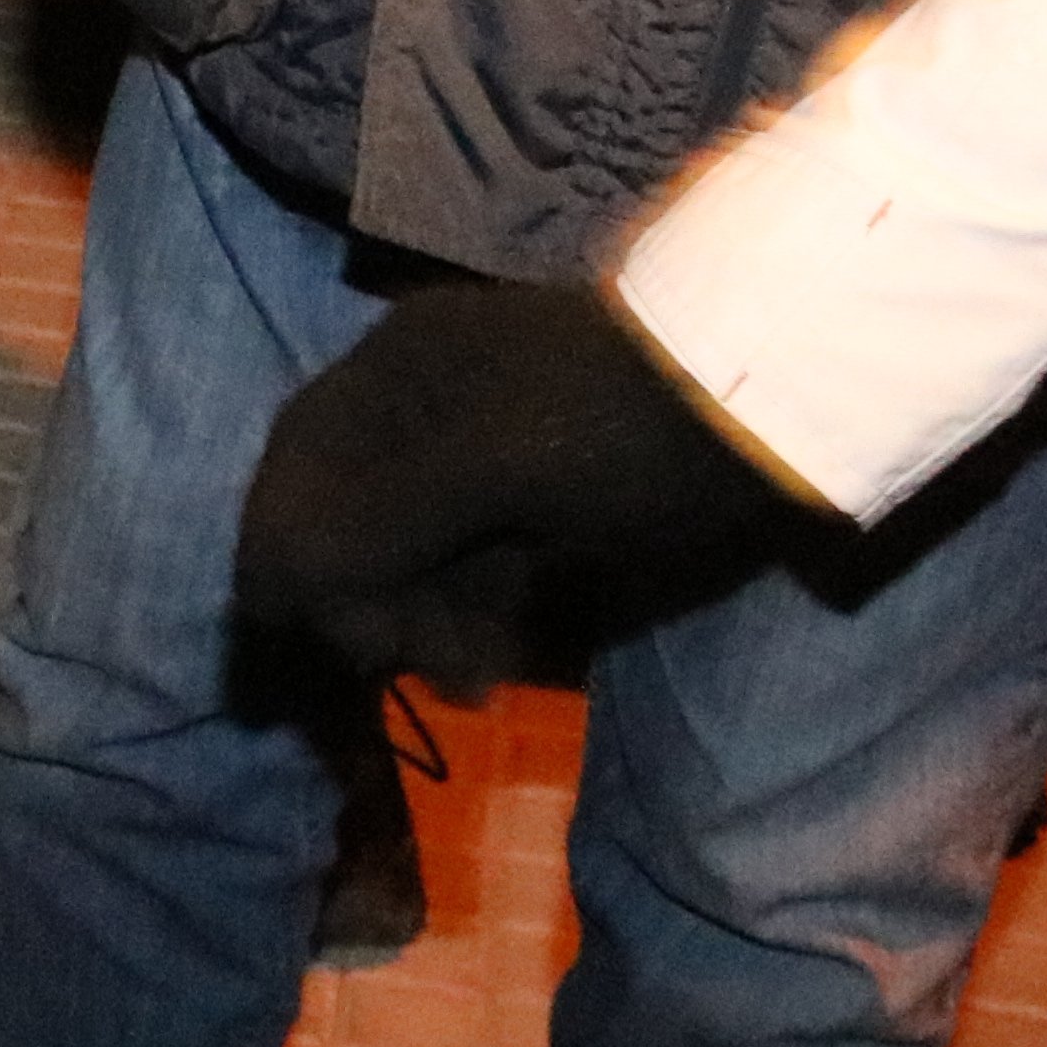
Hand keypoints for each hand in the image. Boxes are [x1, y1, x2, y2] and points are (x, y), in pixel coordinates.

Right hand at [235, 279, 803, 694]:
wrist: (776, 399)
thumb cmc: (621, 428)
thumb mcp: (490, 469)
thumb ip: (375, 520)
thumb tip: (270, 580)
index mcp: (397, 369)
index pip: (296, 469)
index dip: (282, 558)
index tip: (292, 648)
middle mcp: (422, 397)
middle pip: (350, 511)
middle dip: (367, 598)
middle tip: (408, 670)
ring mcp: (485, 441)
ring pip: (414, 545)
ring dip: (423, 617)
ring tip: (473, 677)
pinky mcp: (542, 486)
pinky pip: (472, 554)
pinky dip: (472, 607)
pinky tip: (499, 654)